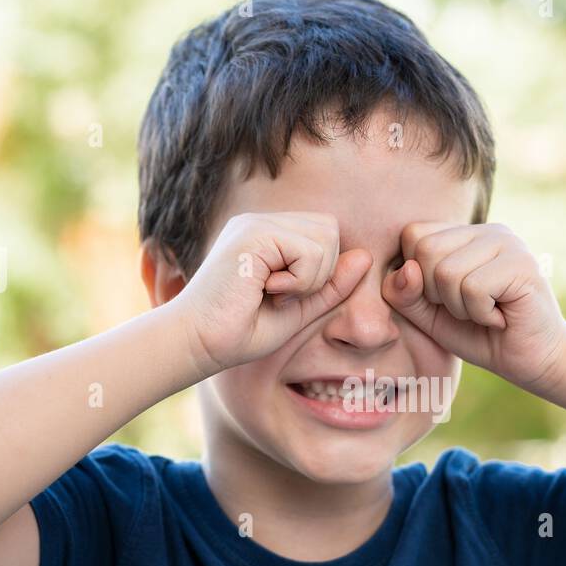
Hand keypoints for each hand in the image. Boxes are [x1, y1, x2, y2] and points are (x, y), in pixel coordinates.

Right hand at [175, 211, 372, 374]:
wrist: (198, 343)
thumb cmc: (241, 332)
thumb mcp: (299, 309)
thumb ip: (331, 285)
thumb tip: (366, 258)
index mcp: (270, 235)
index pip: (326, 235)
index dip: (321, 272)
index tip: (286, 297)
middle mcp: (262, 222)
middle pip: (331, 231)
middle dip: (320, 273)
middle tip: (282, 296)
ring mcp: (256, 223)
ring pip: (325, 239)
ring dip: (309, 279)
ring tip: (273, 294)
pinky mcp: (254, 233)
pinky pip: (309, 251)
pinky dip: (299, 281)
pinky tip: (266, 290)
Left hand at [380, 222, 565, 392]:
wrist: (530, 361)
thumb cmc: (479, 336)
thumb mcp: (429, 317)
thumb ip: (404, 294)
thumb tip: (407, 269)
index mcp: (463, 235)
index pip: (413, 235)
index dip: (417, 278)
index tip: (447, 299)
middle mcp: (486, 231)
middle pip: (426, 250)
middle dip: (437, 294)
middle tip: (468, 308)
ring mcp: (507, 243)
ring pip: (447, 272)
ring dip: (460, 308)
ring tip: (486, 313)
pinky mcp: (521, 264)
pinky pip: (473, 288)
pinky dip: (481, 314)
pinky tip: (501, 317)